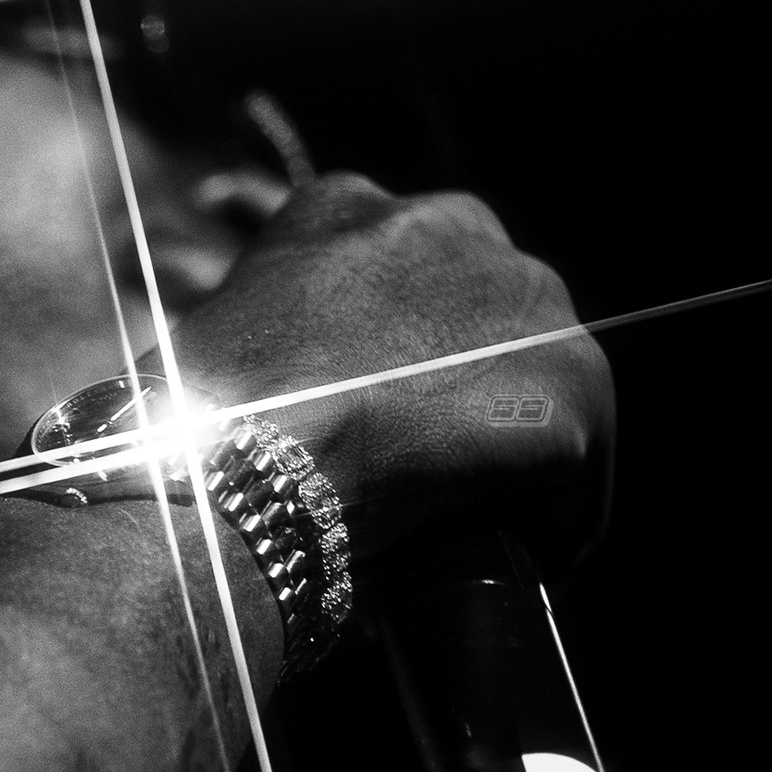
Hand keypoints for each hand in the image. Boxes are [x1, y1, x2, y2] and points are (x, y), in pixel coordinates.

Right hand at [169, 174, 613, 569]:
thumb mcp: (218, 334)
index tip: (379, 415)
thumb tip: (291, 405)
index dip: (398, 354)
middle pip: (490, 317)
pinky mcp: (568, 386)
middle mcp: (452, 225)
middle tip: (424, 477)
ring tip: (468, 529)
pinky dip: (553, 523)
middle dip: (467, 392)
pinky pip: (577, 472)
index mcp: (351, 206)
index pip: (408, 273)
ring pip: (545, 386)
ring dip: (514, 455)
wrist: (230, 462)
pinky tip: (510, 564)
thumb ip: (276, 334)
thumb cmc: (194, 418)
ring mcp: (523, 302)